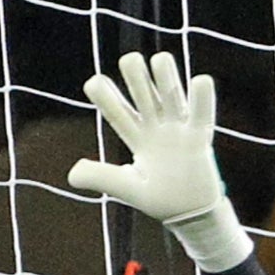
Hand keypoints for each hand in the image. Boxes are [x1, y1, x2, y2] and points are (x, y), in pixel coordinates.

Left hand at [77, 51, 251, 271]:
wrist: (190, 215)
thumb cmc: (159, 198)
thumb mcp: (127, 187)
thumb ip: (102, 177)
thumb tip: (72, 174)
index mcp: (138, 138)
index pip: (118, 114)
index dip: (106, 98)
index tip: (92, 82)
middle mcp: (157, 128)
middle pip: (144, 96)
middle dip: (137, 78)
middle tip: (129, 60)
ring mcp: (179, 131)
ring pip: (171, 98)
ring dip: (166, 79)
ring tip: (159, 59)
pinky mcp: (199, 139)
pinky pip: (202, 116)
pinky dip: (202, 99)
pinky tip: (200, 80)